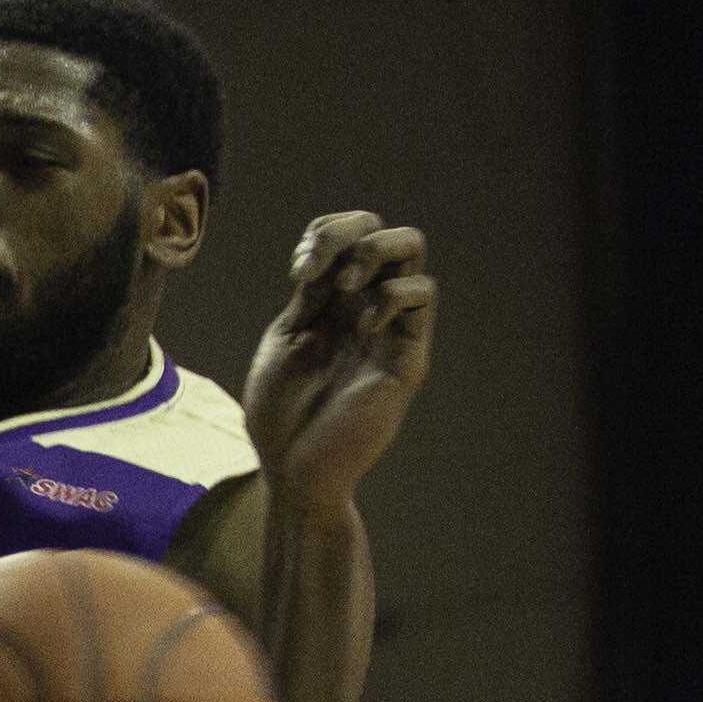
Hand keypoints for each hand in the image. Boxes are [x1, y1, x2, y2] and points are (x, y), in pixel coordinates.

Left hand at [240, 212, 433, 523]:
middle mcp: (366, 307)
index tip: (298, 272)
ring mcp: (389, 329)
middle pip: (388, 233)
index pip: (351, 234)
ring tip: (342, 286)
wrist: (293, 470)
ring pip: (412, 251)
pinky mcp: (407, 356)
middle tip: (316, 272)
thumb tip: (328, 258)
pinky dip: (390, 294)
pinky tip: (360, 325)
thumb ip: (310, 296)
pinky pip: (421, 297)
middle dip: (351, 231)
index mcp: (334, 302)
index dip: (326, 233)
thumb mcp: (286, 340)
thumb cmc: (281, 415)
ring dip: (374, 252)